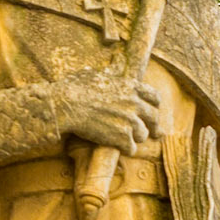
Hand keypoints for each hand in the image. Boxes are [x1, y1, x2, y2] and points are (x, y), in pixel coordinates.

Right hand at [51, 68, 166, 154]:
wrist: (65, 105)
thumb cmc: (73, 88)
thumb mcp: (90, 75)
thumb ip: (103, 75)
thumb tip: (96, 70)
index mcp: (130, 86)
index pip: (154, 96)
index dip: (154, 105)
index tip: (153, 110)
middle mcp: (134, 103)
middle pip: (154, 118)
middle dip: (154, 127)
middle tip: (154, 134)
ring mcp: (130, 121)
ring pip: (143, 135)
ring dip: (135, 138)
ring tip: (127, 140)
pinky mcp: (121, 137)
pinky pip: (131, 148)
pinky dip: (126, 150)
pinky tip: (120, 149)